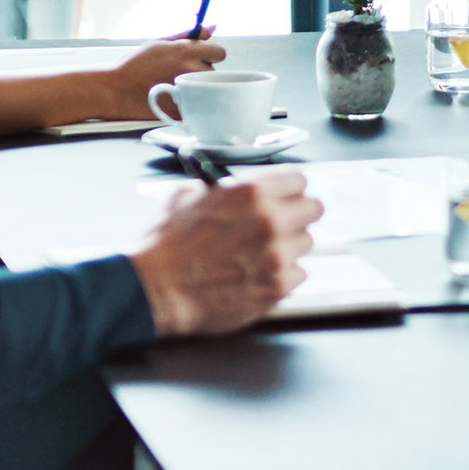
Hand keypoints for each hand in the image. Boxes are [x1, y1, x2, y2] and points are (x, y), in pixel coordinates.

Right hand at [100, 38, 224, 118]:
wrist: (116, 90)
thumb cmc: (136, 64)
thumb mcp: (160, 43)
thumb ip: (189, 35)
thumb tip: (212, 27)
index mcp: (187, 51)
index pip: (219, 52)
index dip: (210, 54)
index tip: (200, 57)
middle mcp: (191, 70)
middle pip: (213, 71)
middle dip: (201, 70)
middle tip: (179, 72)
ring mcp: (188, 92)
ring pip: (206, 88)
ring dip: (196, 86)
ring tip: (172, 84)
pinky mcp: (184, 109)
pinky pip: (196, 103)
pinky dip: (188, 101)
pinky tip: (170, 96)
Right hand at [131, 167, 320, 337]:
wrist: (155, 289)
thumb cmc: (165, 246)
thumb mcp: (185, 196)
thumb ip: (220, 188)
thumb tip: (232, 187)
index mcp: (251, 192)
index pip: (299, 179)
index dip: (289, 189)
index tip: (286, 196)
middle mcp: (271, 220)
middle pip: (313, 209)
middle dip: (297, 215)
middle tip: (280, 224)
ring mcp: (277, 255)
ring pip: (306, 243)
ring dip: (288, 247)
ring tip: (260, 254)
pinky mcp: (277, 287)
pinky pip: (298, 274)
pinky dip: (283, 275)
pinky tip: (258, 274)